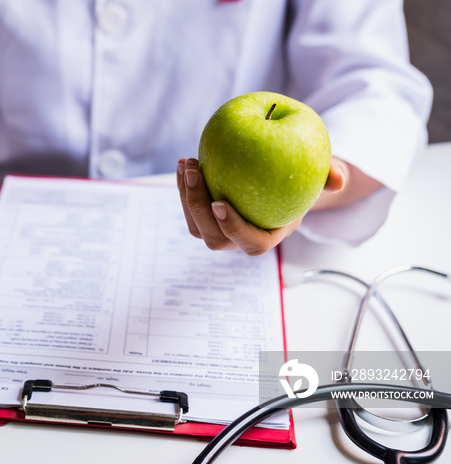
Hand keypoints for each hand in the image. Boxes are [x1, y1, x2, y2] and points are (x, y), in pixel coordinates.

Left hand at [177, 157, 345, 254]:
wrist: (280, 184)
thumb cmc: (302, 181)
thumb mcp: (319, 176)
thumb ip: (330, 176)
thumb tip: (338, 179)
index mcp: (268, 237)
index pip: (250, 243)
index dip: (233, 229)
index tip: (220, 203)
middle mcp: (241, 240)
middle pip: (213, 237)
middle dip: (198, 207)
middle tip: (195, 172)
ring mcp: (221, 232)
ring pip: (196, 226)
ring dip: (186, 196)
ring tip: (187, 164)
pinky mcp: (206, 219)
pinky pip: (190, 209)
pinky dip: (184, 188)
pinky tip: (185, 162)